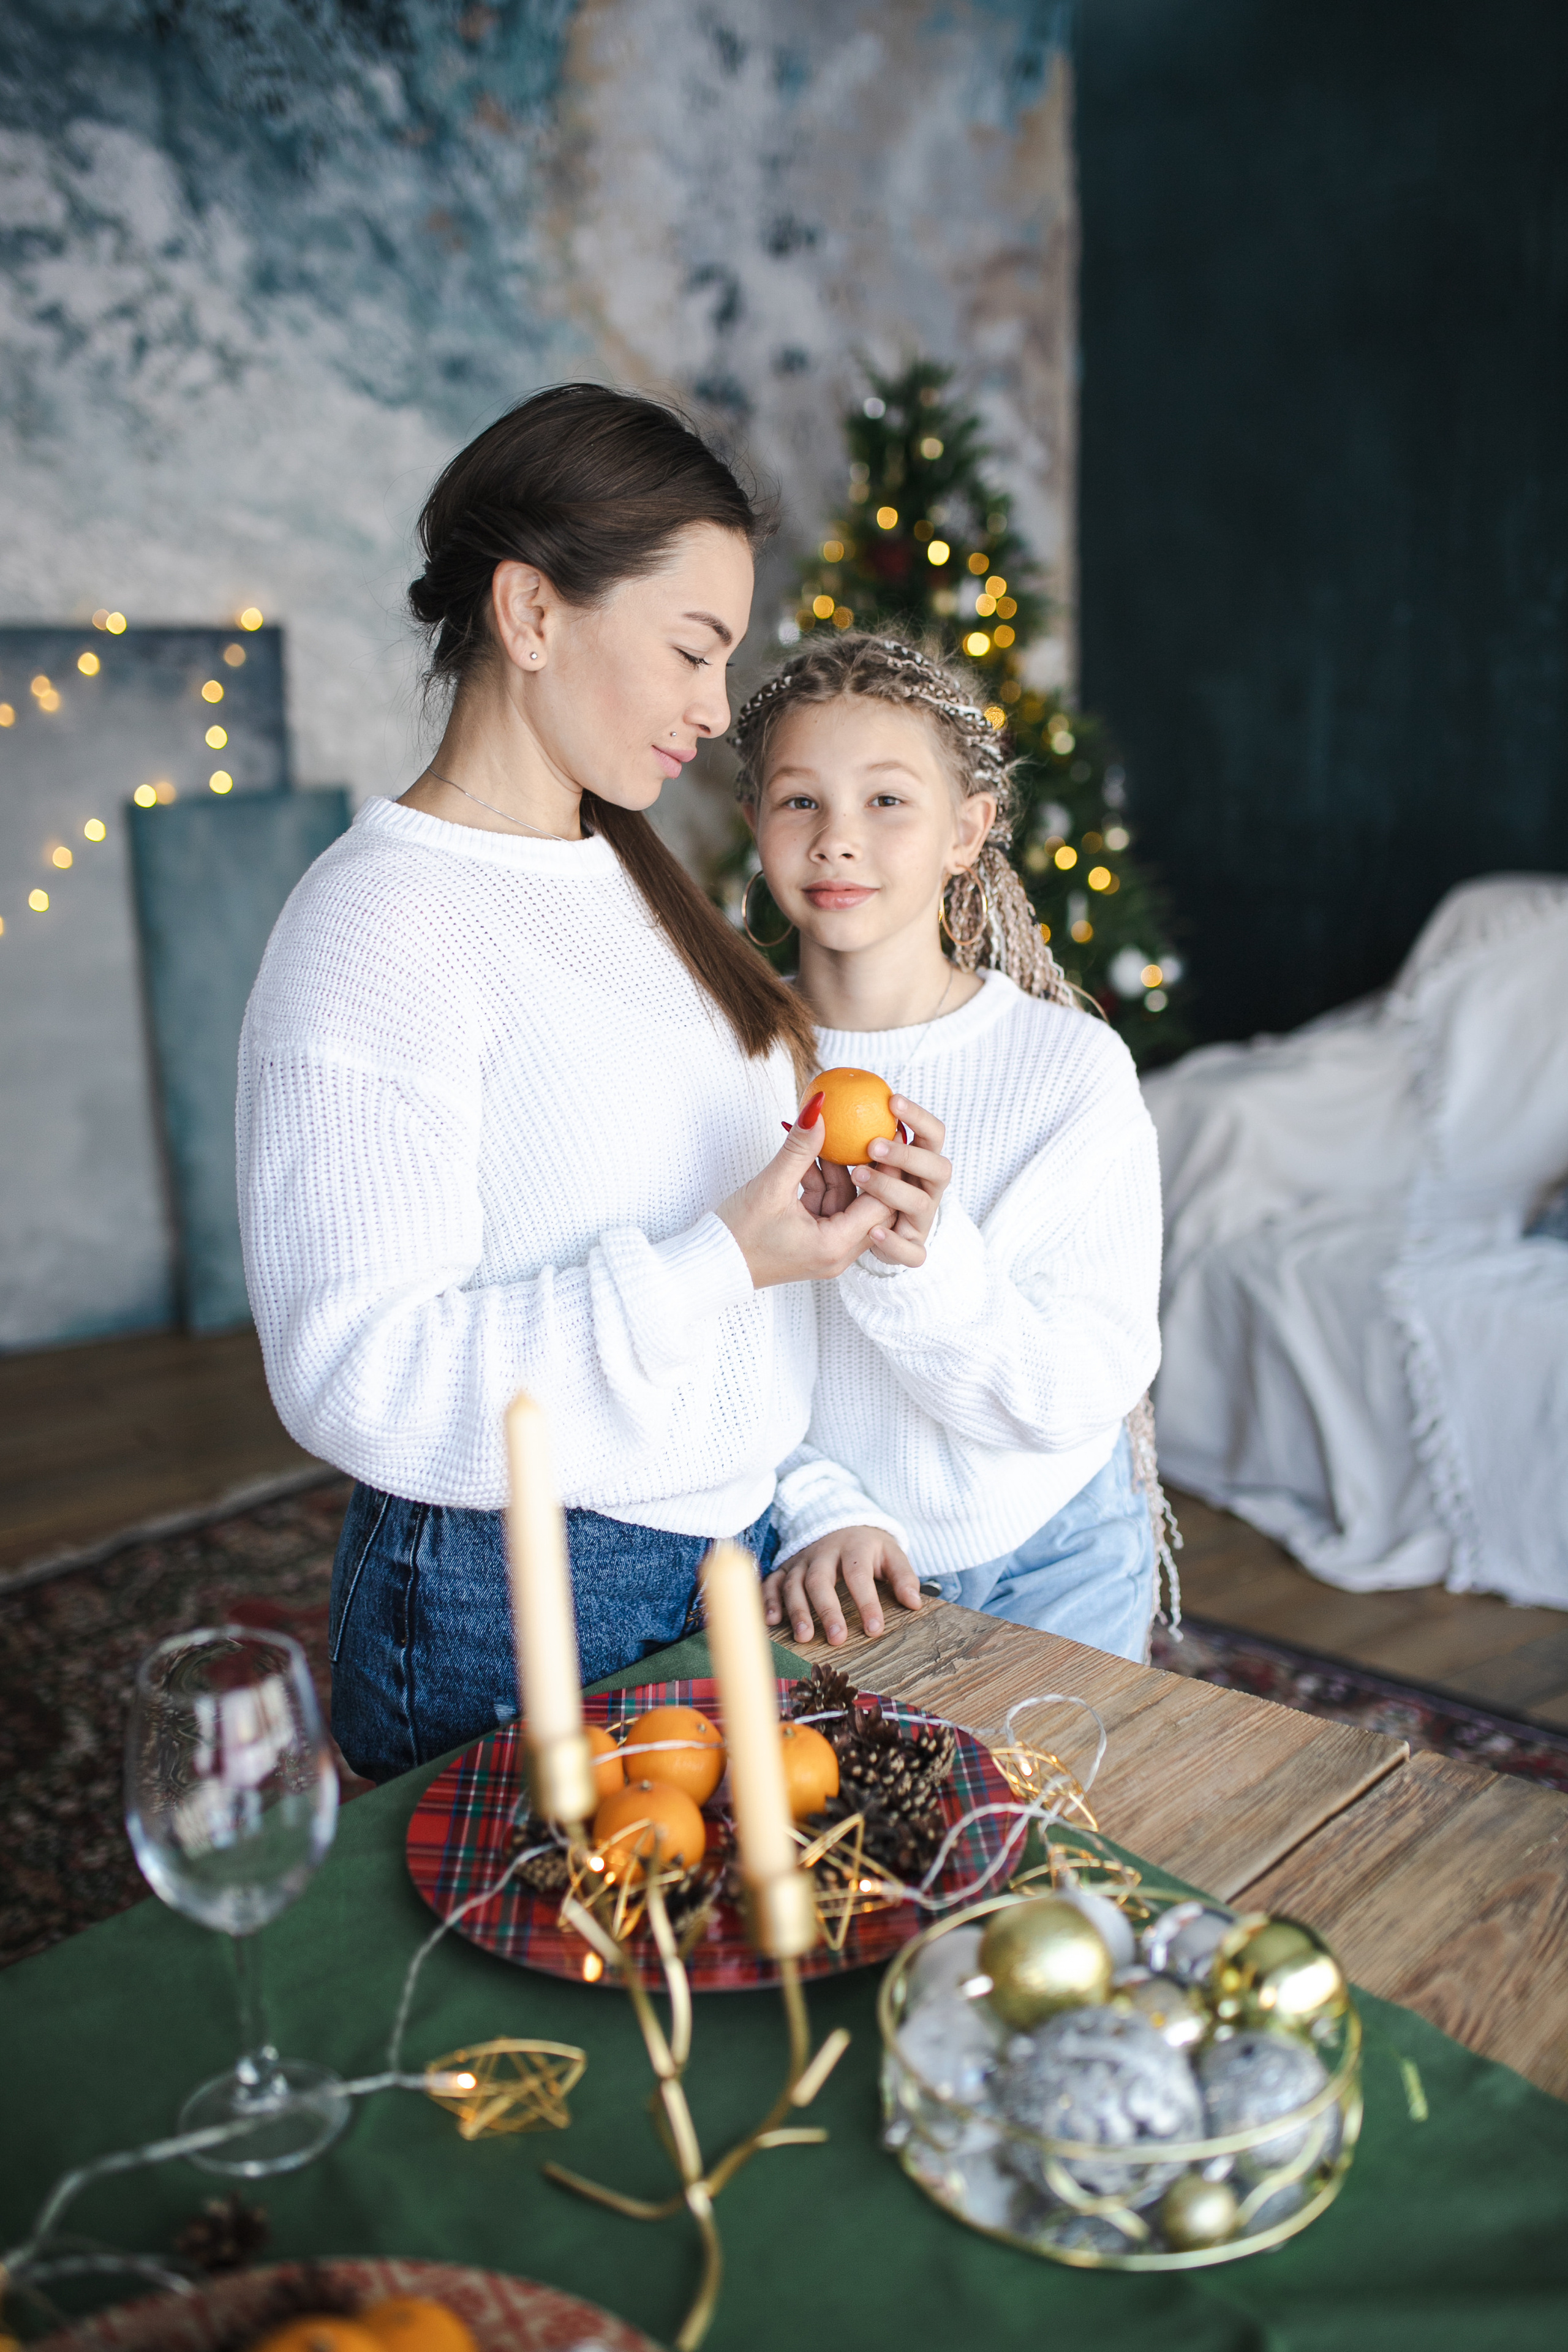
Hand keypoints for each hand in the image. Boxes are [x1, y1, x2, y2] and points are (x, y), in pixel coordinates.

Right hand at [717, 1096, 885, 1287]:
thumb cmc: (738, 1235)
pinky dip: (821, 1183)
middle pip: (871, 1206)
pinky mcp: (814, 1242)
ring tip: (825, 1140)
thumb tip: (818, 1110)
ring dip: (838, 1173)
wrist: (712, 1266)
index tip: (888, 1136)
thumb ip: (799, 1149)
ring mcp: (827, 1250)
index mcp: (833, 1246)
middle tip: (871, 1133)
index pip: (881, 1205)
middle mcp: (838, 1254)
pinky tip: (808, 1159)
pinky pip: (829, 1207)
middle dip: (868, 1169)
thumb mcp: (770, 1186)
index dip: (888, 1169)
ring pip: (848, 1203)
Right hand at [762, 1526, 923, 1645]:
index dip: (866, 1602)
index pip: (858, 1575)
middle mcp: (823, 1552)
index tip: (874, 1629)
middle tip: (836, 1639)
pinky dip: (769, 1600)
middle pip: (820, 1580)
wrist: (841, 1521)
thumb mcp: (892, 1553)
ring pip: (794, 1583)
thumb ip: (904, 1576)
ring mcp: (802, 1560)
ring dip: (796, 1610)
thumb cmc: (869, 1547)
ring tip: (804, 1636)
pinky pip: (772, 1581)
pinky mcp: (786, 1567)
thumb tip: (914, 1602)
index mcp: (853, 1547)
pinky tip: (771, 1621)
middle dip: (826, 1610)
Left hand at [849, 1095, 951, 1266]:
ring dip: (892, 1188)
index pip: (933, 1136)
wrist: (842, 1245)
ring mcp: (919, 1223)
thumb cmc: (842, 1193)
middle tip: (873, 1145)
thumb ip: (835, 1142)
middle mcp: (924, 1191)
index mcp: (917, 1165)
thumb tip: (813, 1108)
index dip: (919, 1118)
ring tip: (859, 1175)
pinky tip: (874, 1232)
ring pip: (922, 1204)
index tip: (891, 1101)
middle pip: (940, 1169)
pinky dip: (895, 1242)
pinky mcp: (910, 1251)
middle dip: (908, 1154)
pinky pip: (913, 1252)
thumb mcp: (837, 1164)